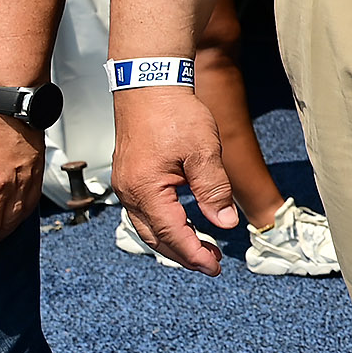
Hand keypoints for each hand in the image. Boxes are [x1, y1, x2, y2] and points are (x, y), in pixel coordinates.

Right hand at [111, 87, 239, 273]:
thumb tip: (224, 224)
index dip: (194, 254)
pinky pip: (144, 212)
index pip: (172, 234)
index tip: (214, 267)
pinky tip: (184, 225)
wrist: (149, 85)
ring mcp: (126, 185)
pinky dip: (164, 225)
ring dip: (174, 242)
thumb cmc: (174, 114)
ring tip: (202, 250)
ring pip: (147, 227)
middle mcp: (130, 192)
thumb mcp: (204, 152)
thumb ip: (213, 190)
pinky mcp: (130, 177)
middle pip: (156, 238)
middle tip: (212, 264)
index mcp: (146, 189)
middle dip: (184, 255)